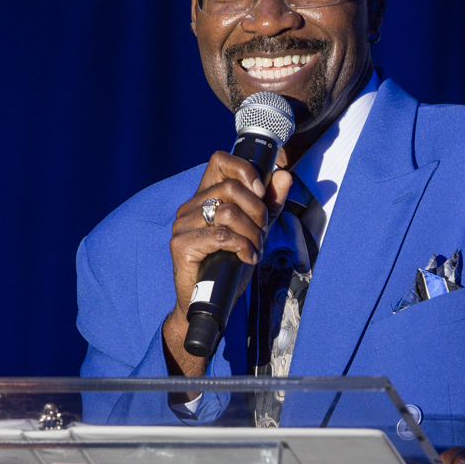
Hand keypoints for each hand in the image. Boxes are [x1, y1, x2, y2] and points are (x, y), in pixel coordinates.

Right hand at [163, 152, 291, 374]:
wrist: (211, 302)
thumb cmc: (229, 266)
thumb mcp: (255, 231)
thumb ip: (269, 204)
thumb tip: (283, 175)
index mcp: (205, 197)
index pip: (220, 161)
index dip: (245, 170)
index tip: (261, 193)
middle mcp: (190, 206)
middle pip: (231, 188)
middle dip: (257, 212)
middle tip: (261, 234)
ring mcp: (183, 225)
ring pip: (228, 212)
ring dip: (251, 233)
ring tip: (254, 249)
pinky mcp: (181, 245)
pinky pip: (221, 236)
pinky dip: (242, 247)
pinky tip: (247, 258)